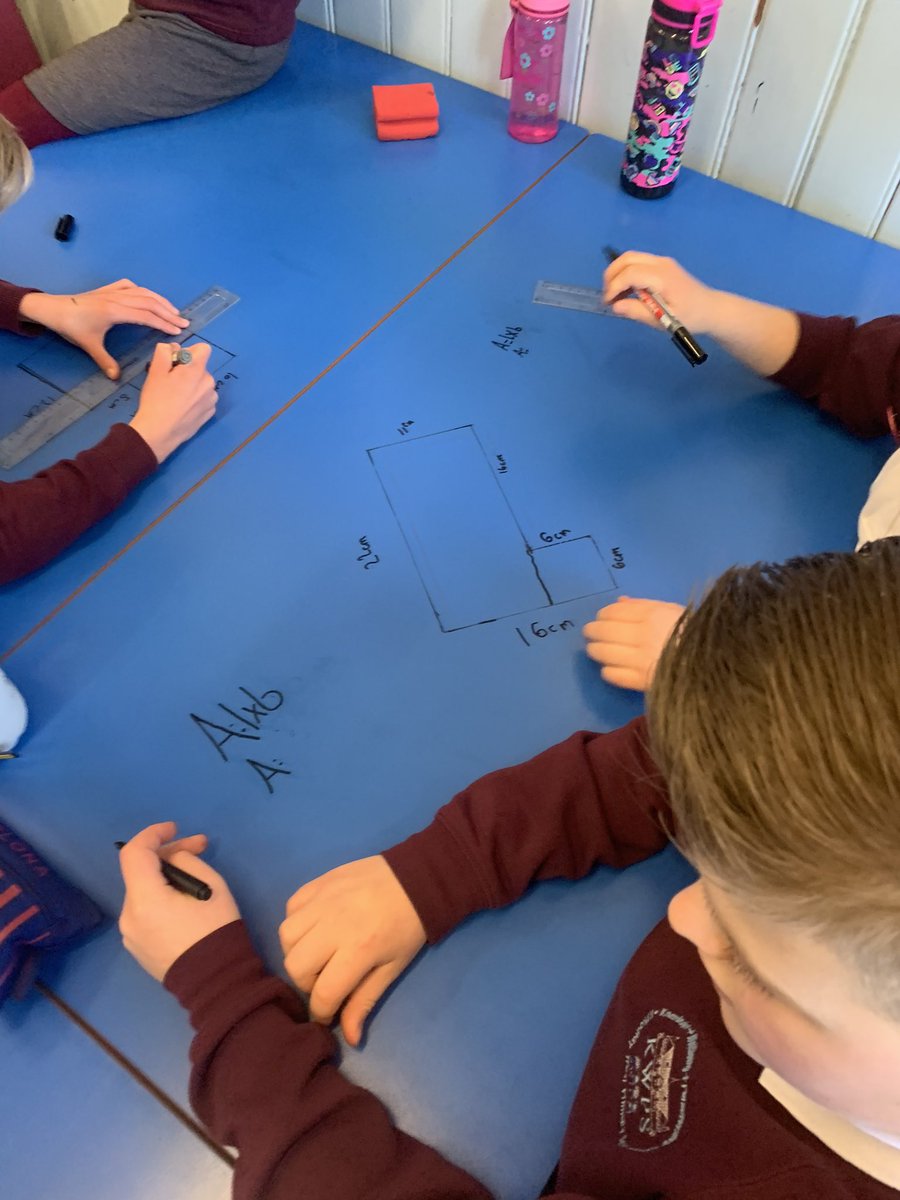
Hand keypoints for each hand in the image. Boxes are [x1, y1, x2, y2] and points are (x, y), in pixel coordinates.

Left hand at [18, 280, 188, 378]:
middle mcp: (118, 298)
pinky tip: (148, 296)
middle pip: (149, 303)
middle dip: (168, 313)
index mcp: (115, 311)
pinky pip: (130, 286)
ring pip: (142, 293)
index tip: (177, 331)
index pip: (146, 316)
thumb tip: (116, 378)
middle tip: (184, 323)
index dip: (163, 323)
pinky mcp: (107, 289)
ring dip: (160, 301)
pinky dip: (143, 291)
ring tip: (173, 310)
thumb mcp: (89, 345)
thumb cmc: (71, 326)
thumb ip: (105, 361)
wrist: (53, 308)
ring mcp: (113, 292)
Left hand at [118, 821, 240, 981]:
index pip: (135, 853)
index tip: (175, 828)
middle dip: (168, 854)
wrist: (215, 982)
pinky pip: (145, 911)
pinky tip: (184, 902)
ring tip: (196, 877)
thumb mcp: (211, 885)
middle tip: (199, 846)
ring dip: (165, 877)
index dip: (153, 834)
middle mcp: (129, 916)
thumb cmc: (215, 930)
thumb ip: (186, 861)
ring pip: (143, 891)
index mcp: (144, 899)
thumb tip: (173, 859)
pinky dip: (161, 898)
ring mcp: (130, 934)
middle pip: (140, 872)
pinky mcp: (137, 946)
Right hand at [128, 341, 216, 462]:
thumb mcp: (155, 371)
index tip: (177, 361)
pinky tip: (182, 408)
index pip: (204, 349)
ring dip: (192, 385)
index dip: (190, 351)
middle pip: (201, 367)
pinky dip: (196, 400)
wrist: (160, 432)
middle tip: (171, 382)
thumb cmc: (156, 399)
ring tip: (176, 397)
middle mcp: (209, 383)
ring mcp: (211, 400)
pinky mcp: (210, 413)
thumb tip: (173, 347)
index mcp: (197, 370)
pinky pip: (204, 399)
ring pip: (203, 384)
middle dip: (188, 370)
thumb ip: (164, 352)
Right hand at [280, 856, 425, 1045]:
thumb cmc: (408, 927)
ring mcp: (323, 900)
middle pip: (295, 965)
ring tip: (318, 952)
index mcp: (358, 949)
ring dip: (297, 951)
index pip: (323, 993)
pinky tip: (315, 926)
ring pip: (286, 935)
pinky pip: (291, 907)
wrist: (416, 877)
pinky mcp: (319, 882)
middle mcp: (333, 924)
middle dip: (306, 982)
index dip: (322, 1012)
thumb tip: (350, 1039)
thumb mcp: (392, 968)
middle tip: (325, 979)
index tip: (328, 1014)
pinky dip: (297, 921)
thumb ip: (365, 1001)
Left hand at [583, 596, 685, 690]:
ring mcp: (641, 659)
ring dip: (596, 650)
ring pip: (603, 653)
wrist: (716, 665)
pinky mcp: (642, 682)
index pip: (613, 612)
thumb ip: (645, 606)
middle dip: (593, 632)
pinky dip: (608, 671)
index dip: (602, 615)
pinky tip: (610, 668)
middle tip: (591, 634)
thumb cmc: (695, 634)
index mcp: (652, 614)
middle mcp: (643, 635)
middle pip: (603, 631)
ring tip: (596, 650)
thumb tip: (620, 602)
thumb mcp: (673, 612)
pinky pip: (613, 675)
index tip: (601, 619)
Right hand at [603, 252, 717, 332]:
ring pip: (630, 258)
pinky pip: (637, 262)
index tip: (608, 303)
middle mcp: (660, 263)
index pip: (630, 273)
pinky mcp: (661, 265)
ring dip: (617, 273)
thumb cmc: (690, 317)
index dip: (614, 286)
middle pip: (627, 258)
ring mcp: (661, 262)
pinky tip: (626, 291)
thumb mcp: (664, 321)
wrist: (710, 308)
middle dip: (611, 275)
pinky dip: (626, 273)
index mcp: (662, 276)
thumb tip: (616, 306)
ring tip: (614, 295)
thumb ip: (638, 312)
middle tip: (607, 296)